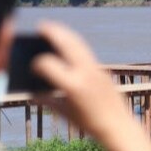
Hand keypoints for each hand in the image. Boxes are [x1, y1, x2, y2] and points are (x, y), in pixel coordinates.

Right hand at [31, 21, 132, 141]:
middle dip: (53, 32)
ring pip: (78, 44)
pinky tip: (67, 43)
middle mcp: (85, 73)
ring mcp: (96, 69)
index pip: (48, 64)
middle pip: (66, 44)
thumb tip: (32, 94)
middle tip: (41, 25)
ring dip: (65, 33)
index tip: (31, 64)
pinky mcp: (103, 70)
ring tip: (53, 28)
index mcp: (72, 85)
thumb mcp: (64, 113)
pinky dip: (73, 44)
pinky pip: (85, 52)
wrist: (118, 126)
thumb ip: (47, 101)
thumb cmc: (89, 124)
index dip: (36, 63)